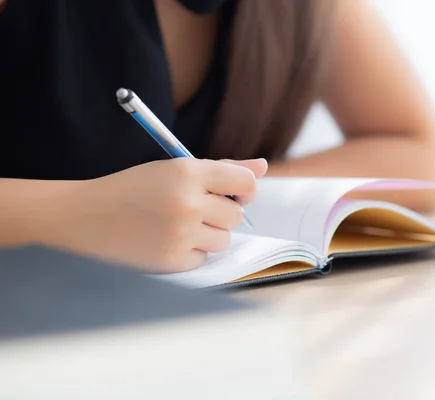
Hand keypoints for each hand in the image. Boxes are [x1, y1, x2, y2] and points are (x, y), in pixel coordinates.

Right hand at [45, 158, 267, 272]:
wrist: (84, 216)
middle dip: (221, 213)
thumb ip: (222, 169)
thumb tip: (262, 167)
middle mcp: (188, 202)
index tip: (236, 192)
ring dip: (208, 234)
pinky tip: (166, 241)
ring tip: (177, 226)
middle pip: (236, 215)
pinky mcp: (173, 261)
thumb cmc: (132, 189)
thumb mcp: (173, 169)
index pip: (245, 181)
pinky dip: (191, 252)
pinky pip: (204, 258)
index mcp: (188, 172)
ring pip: (224, 239)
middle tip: (191, 209)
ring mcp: (181, 234)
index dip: (245, 188)